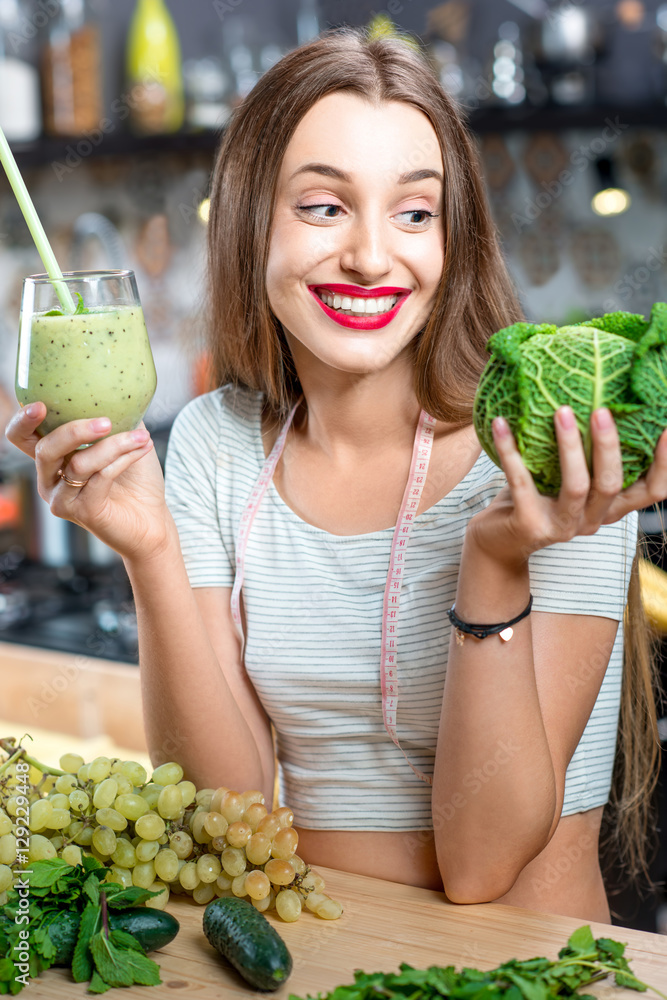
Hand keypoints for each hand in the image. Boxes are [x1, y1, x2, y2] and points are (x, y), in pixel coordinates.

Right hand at [5, 402, 171, 560]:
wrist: (152, 520)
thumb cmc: (136, 480)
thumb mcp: (123, 439)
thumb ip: (115, 415)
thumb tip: (120, 385)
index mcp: (51, 458)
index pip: (21, 437)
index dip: (23, 420)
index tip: (41, 404)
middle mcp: (49, 479)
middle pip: (45, 448)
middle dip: (74, 431)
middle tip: (105, 421)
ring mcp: (62, 498)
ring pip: (78, 463)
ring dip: (114, 445)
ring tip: (142, 436)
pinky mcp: (82, 512)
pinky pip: (99, 478)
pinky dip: (123, 460)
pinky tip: (143, 449)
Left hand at [469, 404, 666, 566]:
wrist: (497, 541)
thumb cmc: (536, 497)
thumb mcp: (566, 475)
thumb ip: (586, 450)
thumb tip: (597, 390)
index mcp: (609, 507)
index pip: (653, 491)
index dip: (665, 463)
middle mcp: (592, 520)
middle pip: (613, 483)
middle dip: (609, 445)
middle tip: (602, 409)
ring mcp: (563, 527)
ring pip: (576, 486)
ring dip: (570, 446)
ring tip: (561, 410)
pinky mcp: (530, 526)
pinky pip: (522, 482)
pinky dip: (510, 450)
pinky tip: (501, 423)